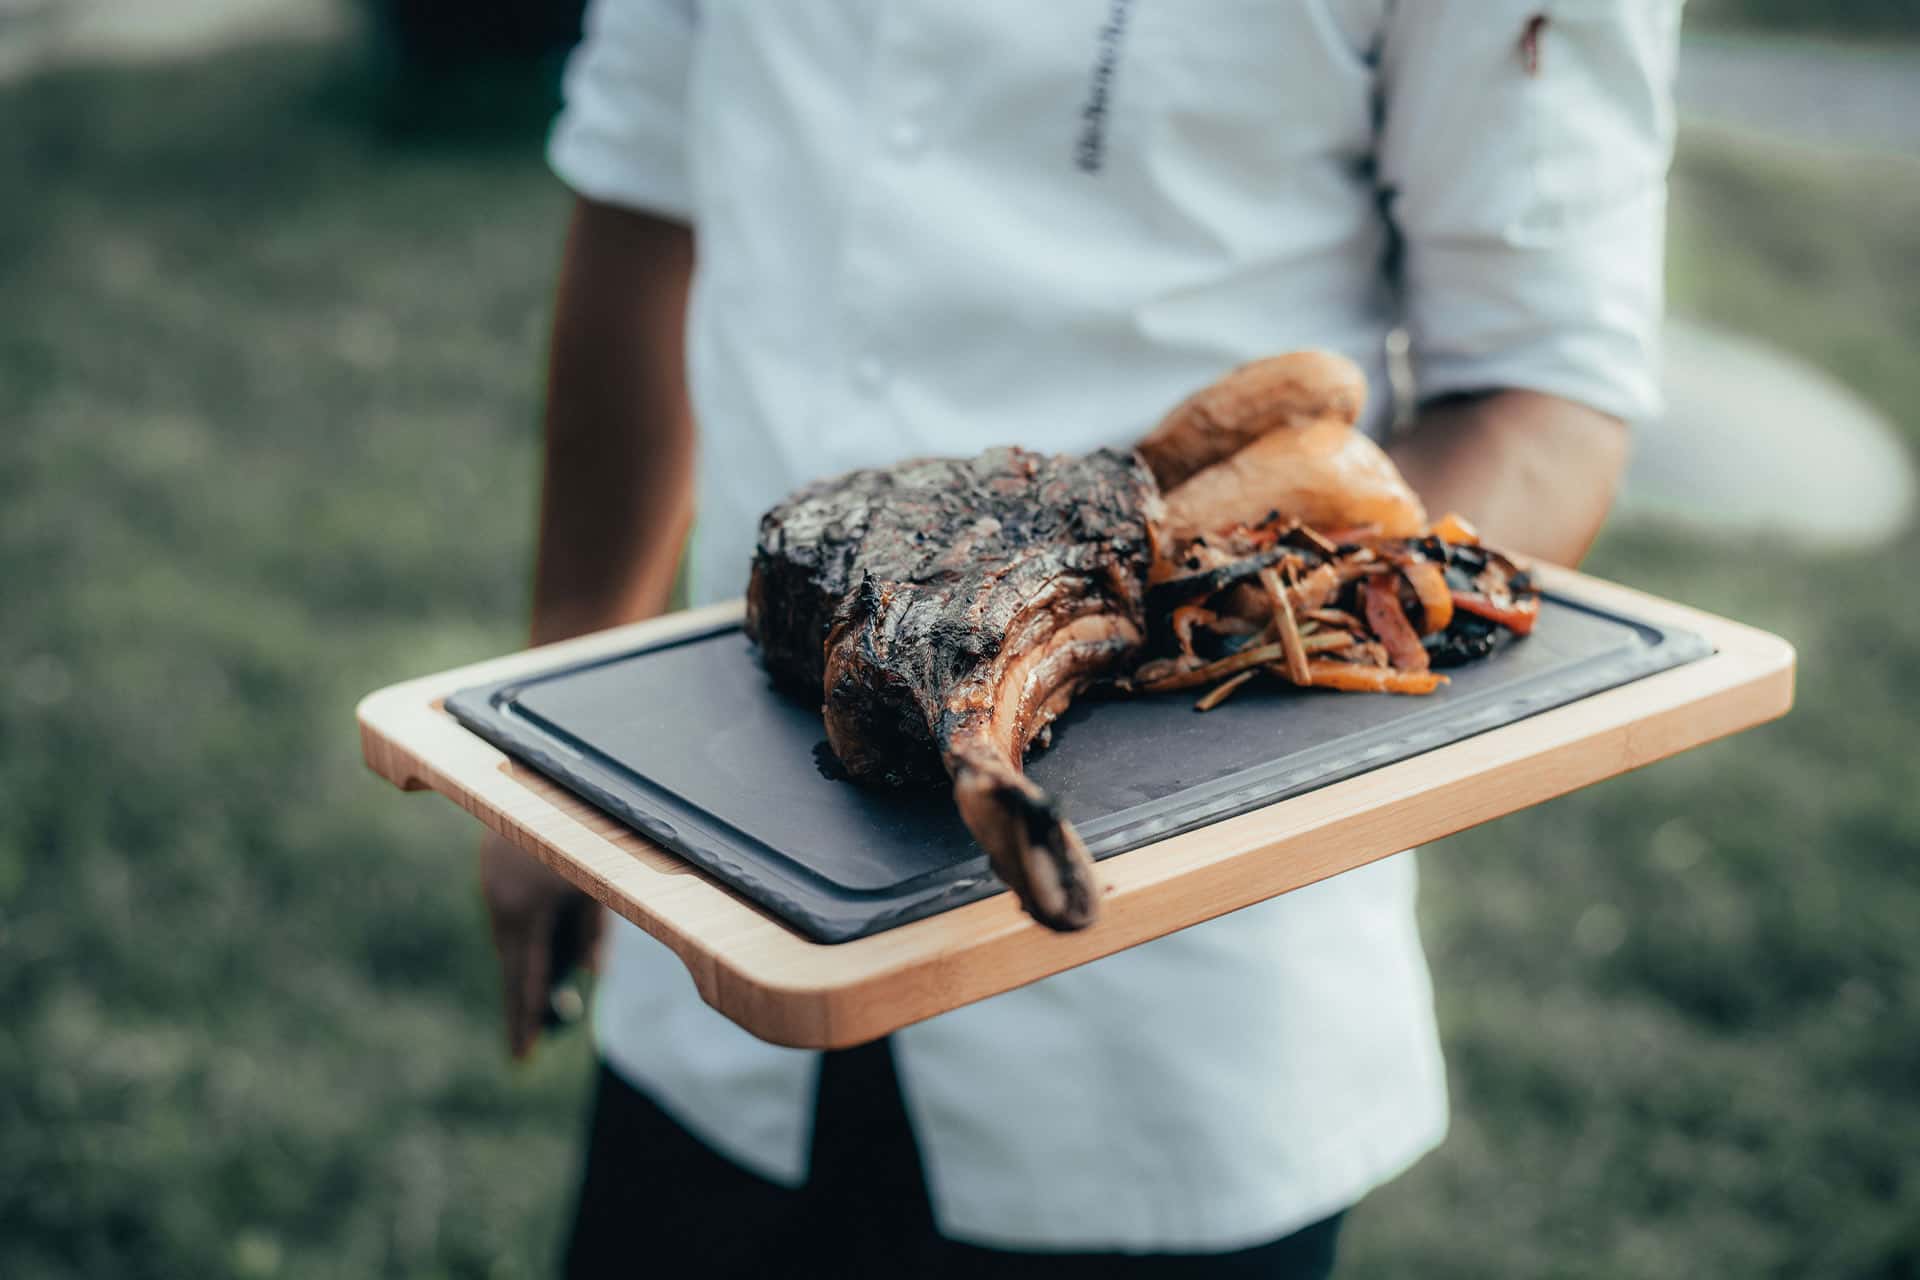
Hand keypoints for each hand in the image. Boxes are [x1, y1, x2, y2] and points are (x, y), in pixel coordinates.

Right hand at [479, 832, 604, 1059]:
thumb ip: (592, 931)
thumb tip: (591, 973)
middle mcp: (500, 901)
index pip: (523, 981)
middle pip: (511, 964)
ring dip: (524, 966)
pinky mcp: (492, 868)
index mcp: (525, 910)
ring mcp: (491, 884)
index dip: (524, 1020)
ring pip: (509, 939)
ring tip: (536, 1007)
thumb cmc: (587, 827)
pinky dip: (522, 937)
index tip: (521, 1058)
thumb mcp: (597, 883)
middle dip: (522, 1001)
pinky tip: (533, 951)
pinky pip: (508, 915)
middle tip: (526, 1046)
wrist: (538, 774)